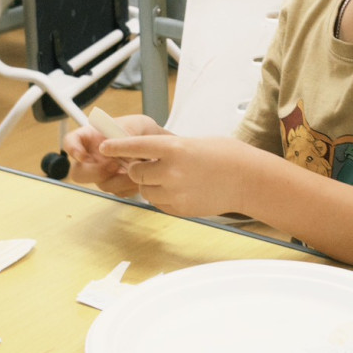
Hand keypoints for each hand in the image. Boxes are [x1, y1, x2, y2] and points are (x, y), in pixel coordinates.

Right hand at [63, 114, 166, 197]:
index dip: (72, 149)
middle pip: (79, 172)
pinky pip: (119, 192)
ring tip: (137, 169)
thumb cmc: (143, 131)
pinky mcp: (117, 186)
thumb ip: (124, 132)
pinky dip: (131, 187)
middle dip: (94, 172)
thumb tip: (114, 143)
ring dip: (120, 180)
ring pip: (102, 185)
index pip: (71, 141)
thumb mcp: (136, 124)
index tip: (82, 155)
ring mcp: (104, 174)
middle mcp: (94, 157)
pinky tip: (142, 177)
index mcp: (92, 137)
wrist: (160, 148)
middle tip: (113, 166)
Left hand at [100, 134, 252, 217]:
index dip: (117, 147)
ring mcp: (175, 192)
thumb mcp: (192, 143)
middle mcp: (171, 170)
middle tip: (149, 164)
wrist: (247, 179)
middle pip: (136, 171)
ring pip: (145, 189)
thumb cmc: (224, 156)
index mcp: (174, 148)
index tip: (104, 146)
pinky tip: (181, 189)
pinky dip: (162, 197)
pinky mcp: (179, 208)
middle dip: (138, 168)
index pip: (135, 146)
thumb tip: (144, 155)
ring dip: (151, 183)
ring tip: (172, 178)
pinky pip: (158, 203)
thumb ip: (167, 150)